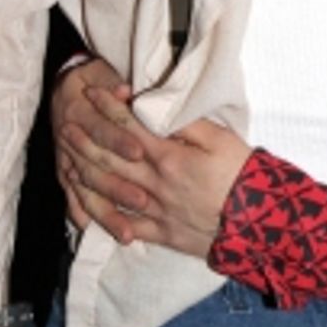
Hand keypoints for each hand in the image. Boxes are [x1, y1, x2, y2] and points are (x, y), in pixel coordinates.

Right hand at [52, 56, 130, 231]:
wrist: (66, 82)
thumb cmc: (96, 78)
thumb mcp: (105, 73)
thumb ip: (118, 84)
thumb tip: (127, 91)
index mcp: (81, 110)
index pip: (102, 128)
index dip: (119, 140)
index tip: (140, 152)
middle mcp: (70, 137)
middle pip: (93, 167)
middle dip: (118, 187)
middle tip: (144, 202)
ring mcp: (66, 157)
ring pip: (83, 189)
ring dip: (104, 211)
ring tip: (126, 232)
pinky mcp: (64, 170)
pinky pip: (70, 196)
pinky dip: (79, 213)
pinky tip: (91, 230)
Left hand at [61, 88, 250, 257]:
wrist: (259, 223)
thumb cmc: (243, 175)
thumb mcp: (220, 138)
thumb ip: (186, 123)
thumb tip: (157, 109)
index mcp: (168, 157)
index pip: (128, 126)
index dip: (107, 107)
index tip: (92, 93)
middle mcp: (154, 184)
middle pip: (109, 158)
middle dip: (85, 138)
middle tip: (67, 122)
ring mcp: (155, 211)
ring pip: (109, 190)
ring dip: (85, 171)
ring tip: (69, 158)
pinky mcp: (161, 233)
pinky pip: (125, 226)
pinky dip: (104, 218)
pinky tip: (88, 210)